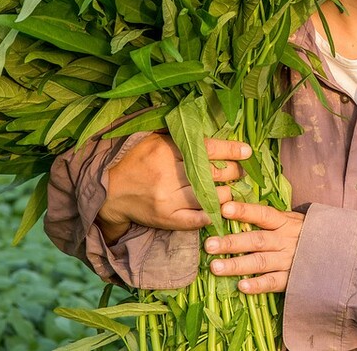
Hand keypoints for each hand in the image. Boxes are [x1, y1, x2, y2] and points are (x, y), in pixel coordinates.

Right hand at [97, 133, 250, 242]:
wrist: (109, 192)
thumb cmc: (135, 161)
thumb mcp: (153, 140)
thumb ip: (178, 138)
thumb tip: (210, 137)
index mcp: (166, 150)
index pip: (207, 148)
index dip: (231, 150)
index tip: (247, 152)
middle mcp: (168, 173)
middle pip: (212, 173)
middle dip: (232, 173)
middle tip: (240, 173)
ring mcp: (168, 198)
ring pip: (209, 196)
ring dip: (225, 195)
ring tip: (231, 191)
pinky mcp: (166, 218)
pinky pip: (197, 219)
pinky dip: (211, 215)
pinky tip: (219, 211)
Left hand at [203, 201, 302, 293]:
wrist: (335, 253)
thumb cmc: (303, 234)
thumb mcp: (290, 220)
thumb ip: (268, 218)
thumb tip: (234, 208)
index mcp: (284, 222)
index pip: (262, 214)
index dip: (243, 211)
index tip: (223, 209)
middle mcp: (284, 240)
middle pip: (256, 240)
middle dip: (231, 242)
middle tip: (209, 245)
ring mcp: (288, 260)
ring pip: (260, 262)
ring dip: (237, 265)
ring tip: (215, 267)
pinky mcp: (292, 279)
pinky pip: (273, 282)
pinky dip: (258, 285)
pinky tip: (241, 287)